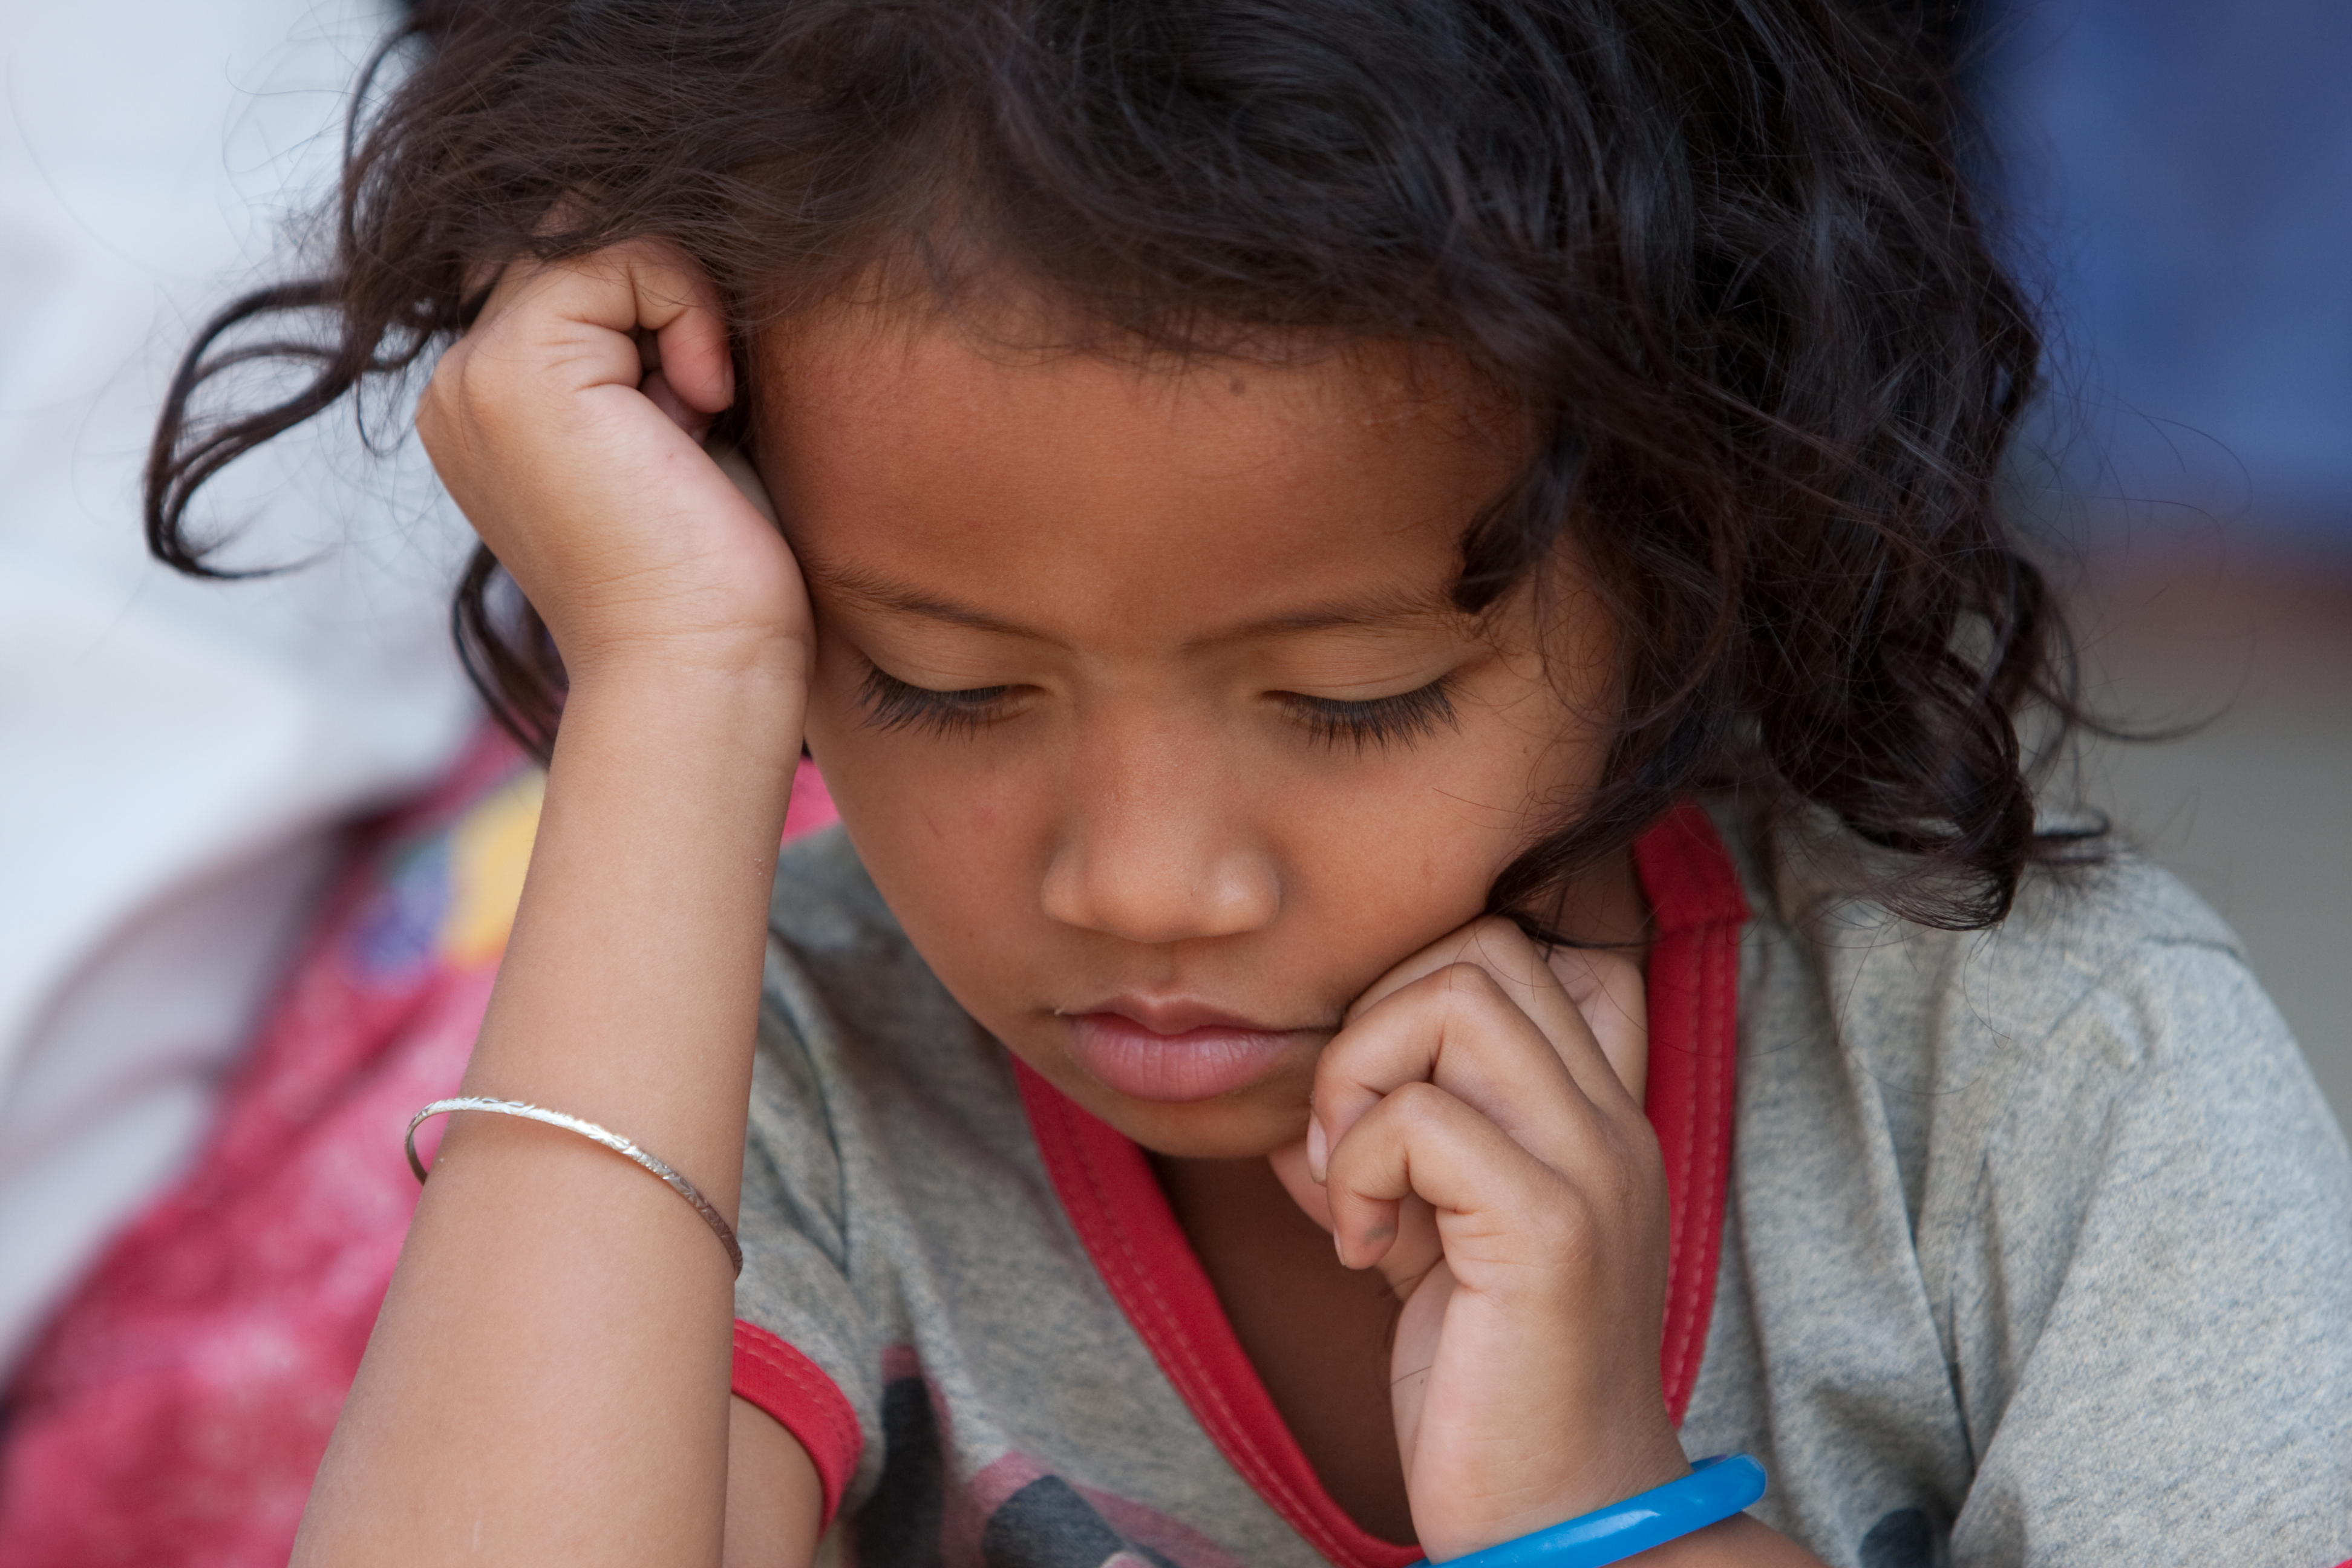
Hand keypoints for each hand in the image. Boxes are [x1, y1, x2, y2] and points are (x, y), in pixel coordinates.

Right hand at [417, 240, 809, 686]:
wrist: (705, 664)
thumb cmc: (719, 575)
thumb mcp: (680, 431)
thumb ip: (649, 345)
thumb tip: (682, 248)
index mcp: (495, 407)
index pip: (576, 270)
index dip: (664, 306)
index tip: (708, 409)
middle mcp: (464, 388)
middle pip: (578, 240)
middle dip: (665, 298)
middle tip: (707, 409)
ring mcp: (475, 378)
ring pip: (595, 238)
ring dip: (678, 309)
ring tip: (699, 417)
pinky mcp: (514, 370)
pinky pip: (614, 254)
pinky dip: (685, 307)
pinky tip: (704, 405)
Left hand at [1269, 917, 1683, 1559]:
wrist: (1567, 1520)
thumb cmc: (1494, 1383)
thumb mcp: (1430, 1238)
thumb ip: (1381, 1151)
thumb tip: (1287, 1102)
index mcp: (1598, 1116)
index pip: (1541, 949)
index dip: (1429, 986)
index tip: (1383, 1098)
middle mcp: (1612, 1122)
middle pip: (1484, 947)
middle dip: (1373, 1019)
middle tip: (1345, 1139)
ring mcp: (1591, 1167)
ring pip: (1453, 997)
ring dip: (1357, 1080)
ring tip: (1351, 1187)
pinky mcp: (1547, 1230)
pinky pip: (1418, 1117)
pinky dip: (1354, 1169)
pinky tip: (1360, 1251)